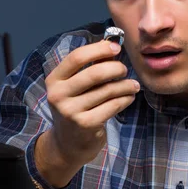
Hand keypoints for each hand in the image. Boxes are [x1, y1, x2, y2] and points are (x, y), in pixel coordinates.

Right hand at [36, 40, 139, 186]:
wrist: (68, 144)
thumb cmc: (76, 107)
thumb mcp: (74, 86)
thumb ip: (89, 67)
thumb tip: (112, 45)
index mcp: (55, 80)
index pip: (77, 57)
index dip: (99, 50)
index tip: (116, 48)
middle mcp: (58, 95)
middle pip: (94, 73)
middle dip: (116, 68)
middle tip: (124, 70)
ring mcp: (71, 111)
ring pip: (107, 90)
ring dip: (126, 85)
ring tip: (133, 85)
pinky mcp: (86, 124)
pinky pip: (113, 105)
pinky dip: (125, 99)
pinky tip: (129, 97)